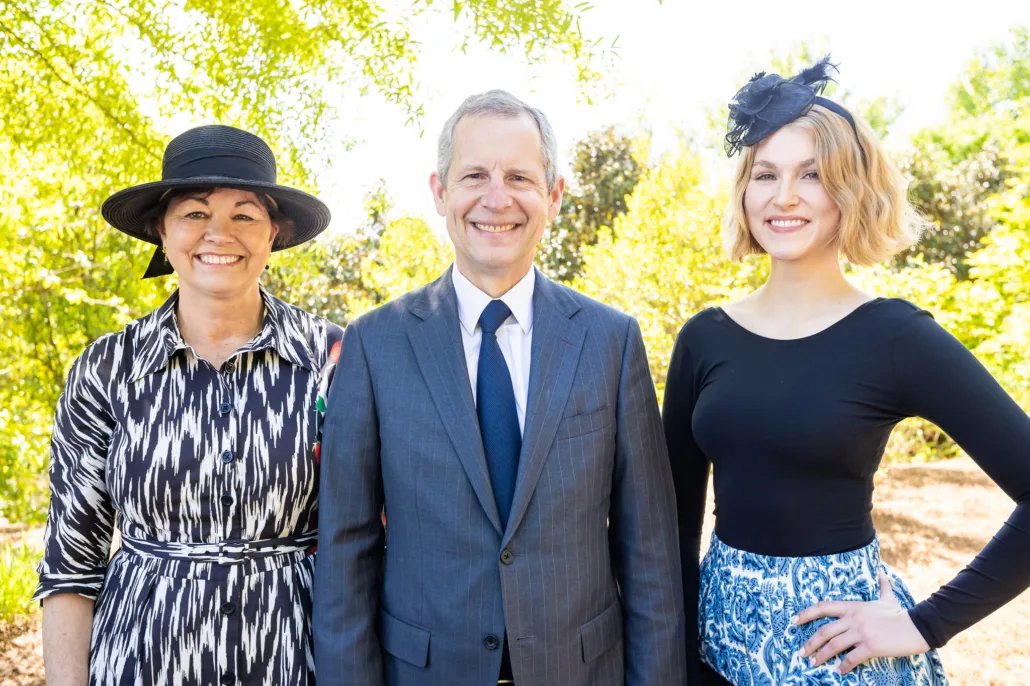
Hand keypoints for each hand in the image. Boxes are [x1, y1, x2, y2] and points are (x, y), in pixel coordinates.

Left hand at [793, 570, 930, 674]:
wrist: (917, 626)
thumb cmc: (900, 613)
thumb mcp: (888, 597)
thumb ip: (882, 585)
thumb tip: (882, 571)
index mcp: (853, 607)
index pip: (823, 607)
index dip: (806, 614)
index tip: (794, 621)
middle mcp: (853, 619)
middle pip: (824, 631)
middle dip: (810, 643)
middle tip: (801, 653)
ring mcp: (862, 633)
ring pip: (834, 645)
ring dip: (821, 656)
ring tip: (813, 663)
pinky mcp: (871, 646)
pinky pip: (852, 658)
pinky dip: (844, 666)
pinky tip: (839, 671)